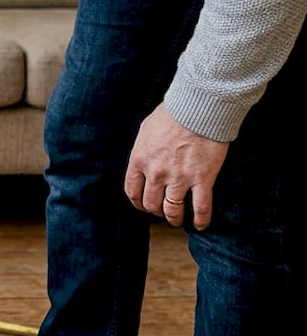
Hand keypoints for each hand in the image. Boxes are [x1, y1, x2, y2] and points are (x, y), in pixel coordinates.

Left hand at [124, 103, 228, 228]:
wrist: (197, 109)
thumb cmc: (172, 115)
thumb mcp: (146, 131)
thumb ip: (143, 150)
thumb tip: (144, 160)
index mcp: (139, 160)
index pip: (132, 191)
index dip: (138, 202)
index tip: (144, 206)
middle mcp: (156, 173)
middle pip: (151, 204)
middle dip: (156, 211)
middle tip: (162, 212)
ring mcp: (179, 178)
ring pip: (172, 210)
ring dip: (174, 218)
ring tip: (178, 220)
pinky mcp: (202, 180)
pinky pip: (200, 208)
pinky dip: (200, 220)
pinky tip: (200, 225)